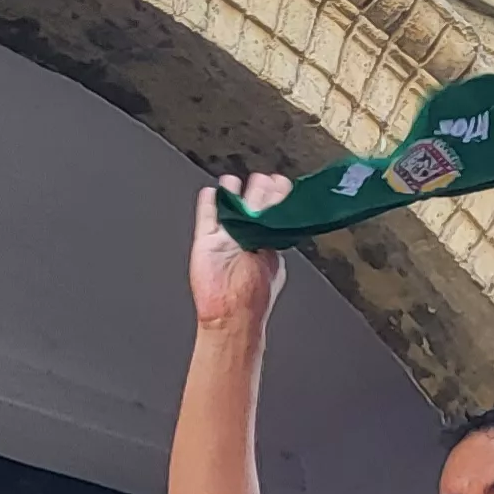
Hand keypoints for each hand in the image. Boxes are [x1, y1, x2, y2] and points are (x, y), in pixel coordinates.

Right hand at [191, 174, 289, 330]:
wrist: (232, 316)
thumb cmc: (256, 297)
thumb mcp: (274, 261)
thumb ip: (276, 236)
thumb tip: (288, 216)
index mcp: (266, 244)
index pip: (273, 213)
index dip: (277, 196)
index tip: (281, 182)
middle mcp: (246, 239)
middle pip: (251, 206)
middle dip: (258, 189)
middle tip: (263, 177)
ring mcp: (225, 240)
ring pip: (228, 209)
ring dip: (231, 192)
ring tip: (232, 181)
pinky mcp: (205, 243)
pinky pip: (206, 217)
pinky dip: (208, 203)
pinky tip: (211, 193)